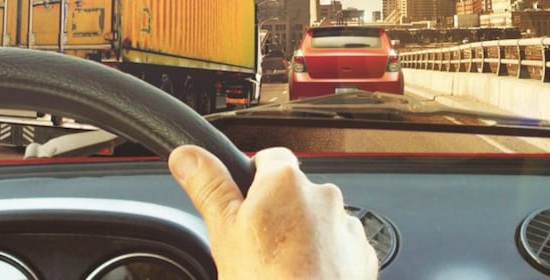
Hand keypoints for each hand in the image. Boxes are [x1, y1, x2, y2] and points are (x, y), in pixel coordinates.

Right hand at [168, 145, 377, 278]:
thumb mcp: (223, 233)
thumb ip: (208, 187)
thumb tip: (188, 156)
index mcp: (286, 181)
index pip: (268, 158)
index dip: (251, 181)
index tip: (242, 204)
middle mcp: (323, 195)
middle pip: (293, 192)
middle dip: (277, 212)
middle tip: (256, 246)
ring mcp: (346, 225)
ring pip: (316, 220)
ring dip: (302, 235)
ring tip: (281, 269)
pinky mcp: (362, 253)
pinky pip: (338, 245)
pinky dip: (324, 257)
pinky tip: (304, 277)